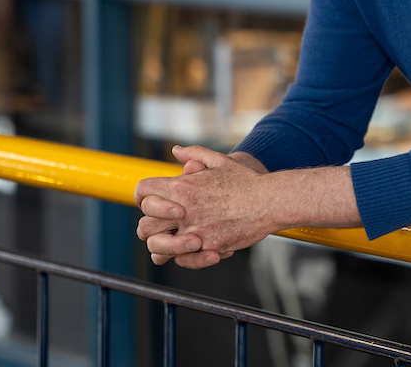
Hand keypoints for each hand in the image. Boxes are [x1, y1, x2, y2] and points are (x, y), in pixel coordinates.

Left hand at [135, 146, 271, 268]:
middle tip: (158, 225)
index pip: (143, 191)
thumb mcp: (219, 161)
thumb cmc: (246, 181)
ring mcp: (194, 232)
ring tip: (171, 242)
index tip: (148, 201)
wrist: (269, 202)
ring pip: (158, 247)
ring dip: (160, 246)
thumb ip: (194, 154)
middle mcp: (184, 211)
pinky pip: (182, 260)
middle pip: (144, 224)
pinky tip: (191, 249)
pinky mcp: (208, 248)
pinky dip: (182, 257)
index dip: (141, 196)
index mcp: (183, 187)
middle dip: (148, 224)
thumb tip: (176, 150)